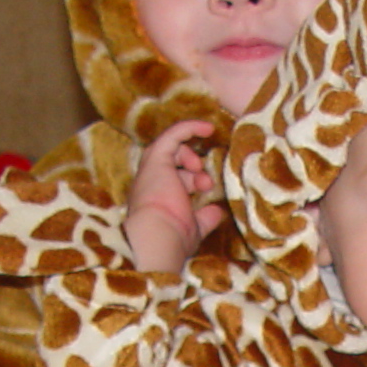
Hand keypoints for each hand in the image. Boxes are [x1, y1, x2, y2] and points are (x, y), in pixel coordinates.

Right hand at [122, 120, 226, 273]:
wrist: (158, 236)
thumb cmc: (173, 238)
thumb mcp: (194, 227)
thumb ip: (205, 218)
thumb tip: (218, 212)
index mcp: (154, 201)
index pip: (170, 181)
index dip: (190, 180)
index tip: (207, 187)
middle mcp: (149, 185)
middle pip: (169, 164)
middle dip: (192, 170)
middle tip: (206, 184)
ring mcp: (150, 171)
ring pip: (168, 148)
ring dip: (189, 155)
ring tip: (200, 169)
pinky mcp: (157, 159)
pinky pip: (172, 135)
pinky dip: (189, 128)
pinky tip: (208, 128)